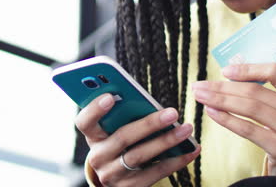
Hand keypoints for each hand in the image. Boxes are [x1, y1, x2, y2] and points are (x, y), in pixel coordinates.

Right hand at [74, 93, 200, 185]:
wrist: (117, 179)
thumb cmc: (121, 143)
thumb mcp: (115, 130)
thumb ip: (123, 116)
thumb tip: (148, 102)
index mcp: (93, 136)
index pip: (84, 122)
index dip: (95, 109)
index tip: (110, 96)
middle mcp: (99, 156)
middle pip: (122, 137)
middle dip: (149, 124)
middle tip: (173, 113)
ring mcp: (113, 174)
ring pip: (140, 156)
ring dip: (166, 141)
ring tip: (186, 129)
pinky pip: (155, 173)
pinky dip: (176, 161)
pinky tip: (191, 150)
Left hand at [192, 63, 275, 179]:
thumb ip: (265, 91)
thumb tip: (231, 68)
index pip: (275, 72)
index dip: (248, 69)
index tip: (224, 70)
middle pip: (256, 91)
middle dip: (223, 87)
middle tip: (199, 85)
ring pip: (250, 108)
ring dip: (220, 100)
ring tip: (201, 96)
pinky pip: (248, 129)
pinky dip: (227, 119)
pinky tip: (212, 112)